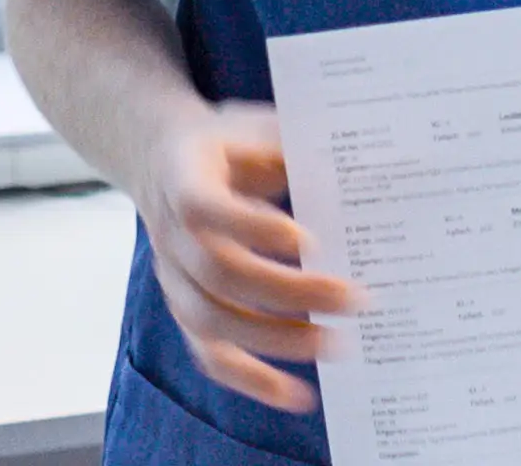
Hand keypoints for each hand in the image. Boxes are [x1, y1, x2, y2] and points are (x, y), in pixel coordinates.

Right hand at [135, 101, 366, 415]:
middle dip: (290, 292)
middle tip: (353, 298)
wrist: (162, 157)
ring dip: (277, 339)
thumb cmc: (225, 142)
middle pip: (220, 275)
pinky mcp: (186, 309)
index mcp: (184, 178)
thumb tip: (358, 161)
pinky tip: (297, 395)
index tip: (307, 239)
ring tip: (336, 343)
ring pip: (214, 321)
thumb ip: (292, 144)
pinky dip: (253, 380)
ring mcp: (174, 277)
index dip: (251, 227)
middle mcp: (171, 234)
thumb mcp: (253, 125)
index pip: (205, 208)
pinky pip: (212, 354)